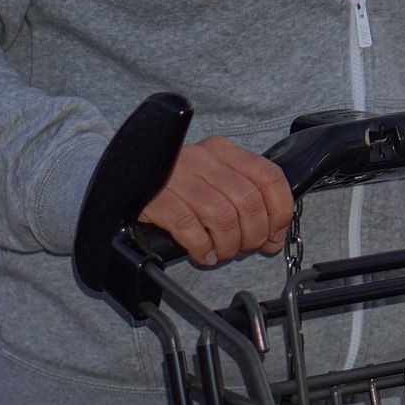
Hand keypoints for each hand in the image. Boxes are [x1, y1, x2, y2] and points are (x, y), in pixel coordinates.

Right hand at [138, 135, 293, 266]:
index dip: (280, 211)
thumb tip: (273, 239)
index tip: (275, 234)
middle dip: (254, 234)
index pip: (269, 176)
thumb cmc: (177, 184)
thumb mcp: (215, 181)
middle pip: (248, 201)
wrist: (125, 177)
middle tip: (245, 248)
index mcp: (224, 150)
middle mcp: (204, 158)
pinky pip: (189, 227)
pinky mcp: (156, 198)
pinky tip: (204, 254)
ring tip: (222, 252)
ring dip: (229, 245)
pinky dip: (202, 247)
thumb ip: (246, 204)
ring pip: (223, 216)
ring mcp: (178, 176)